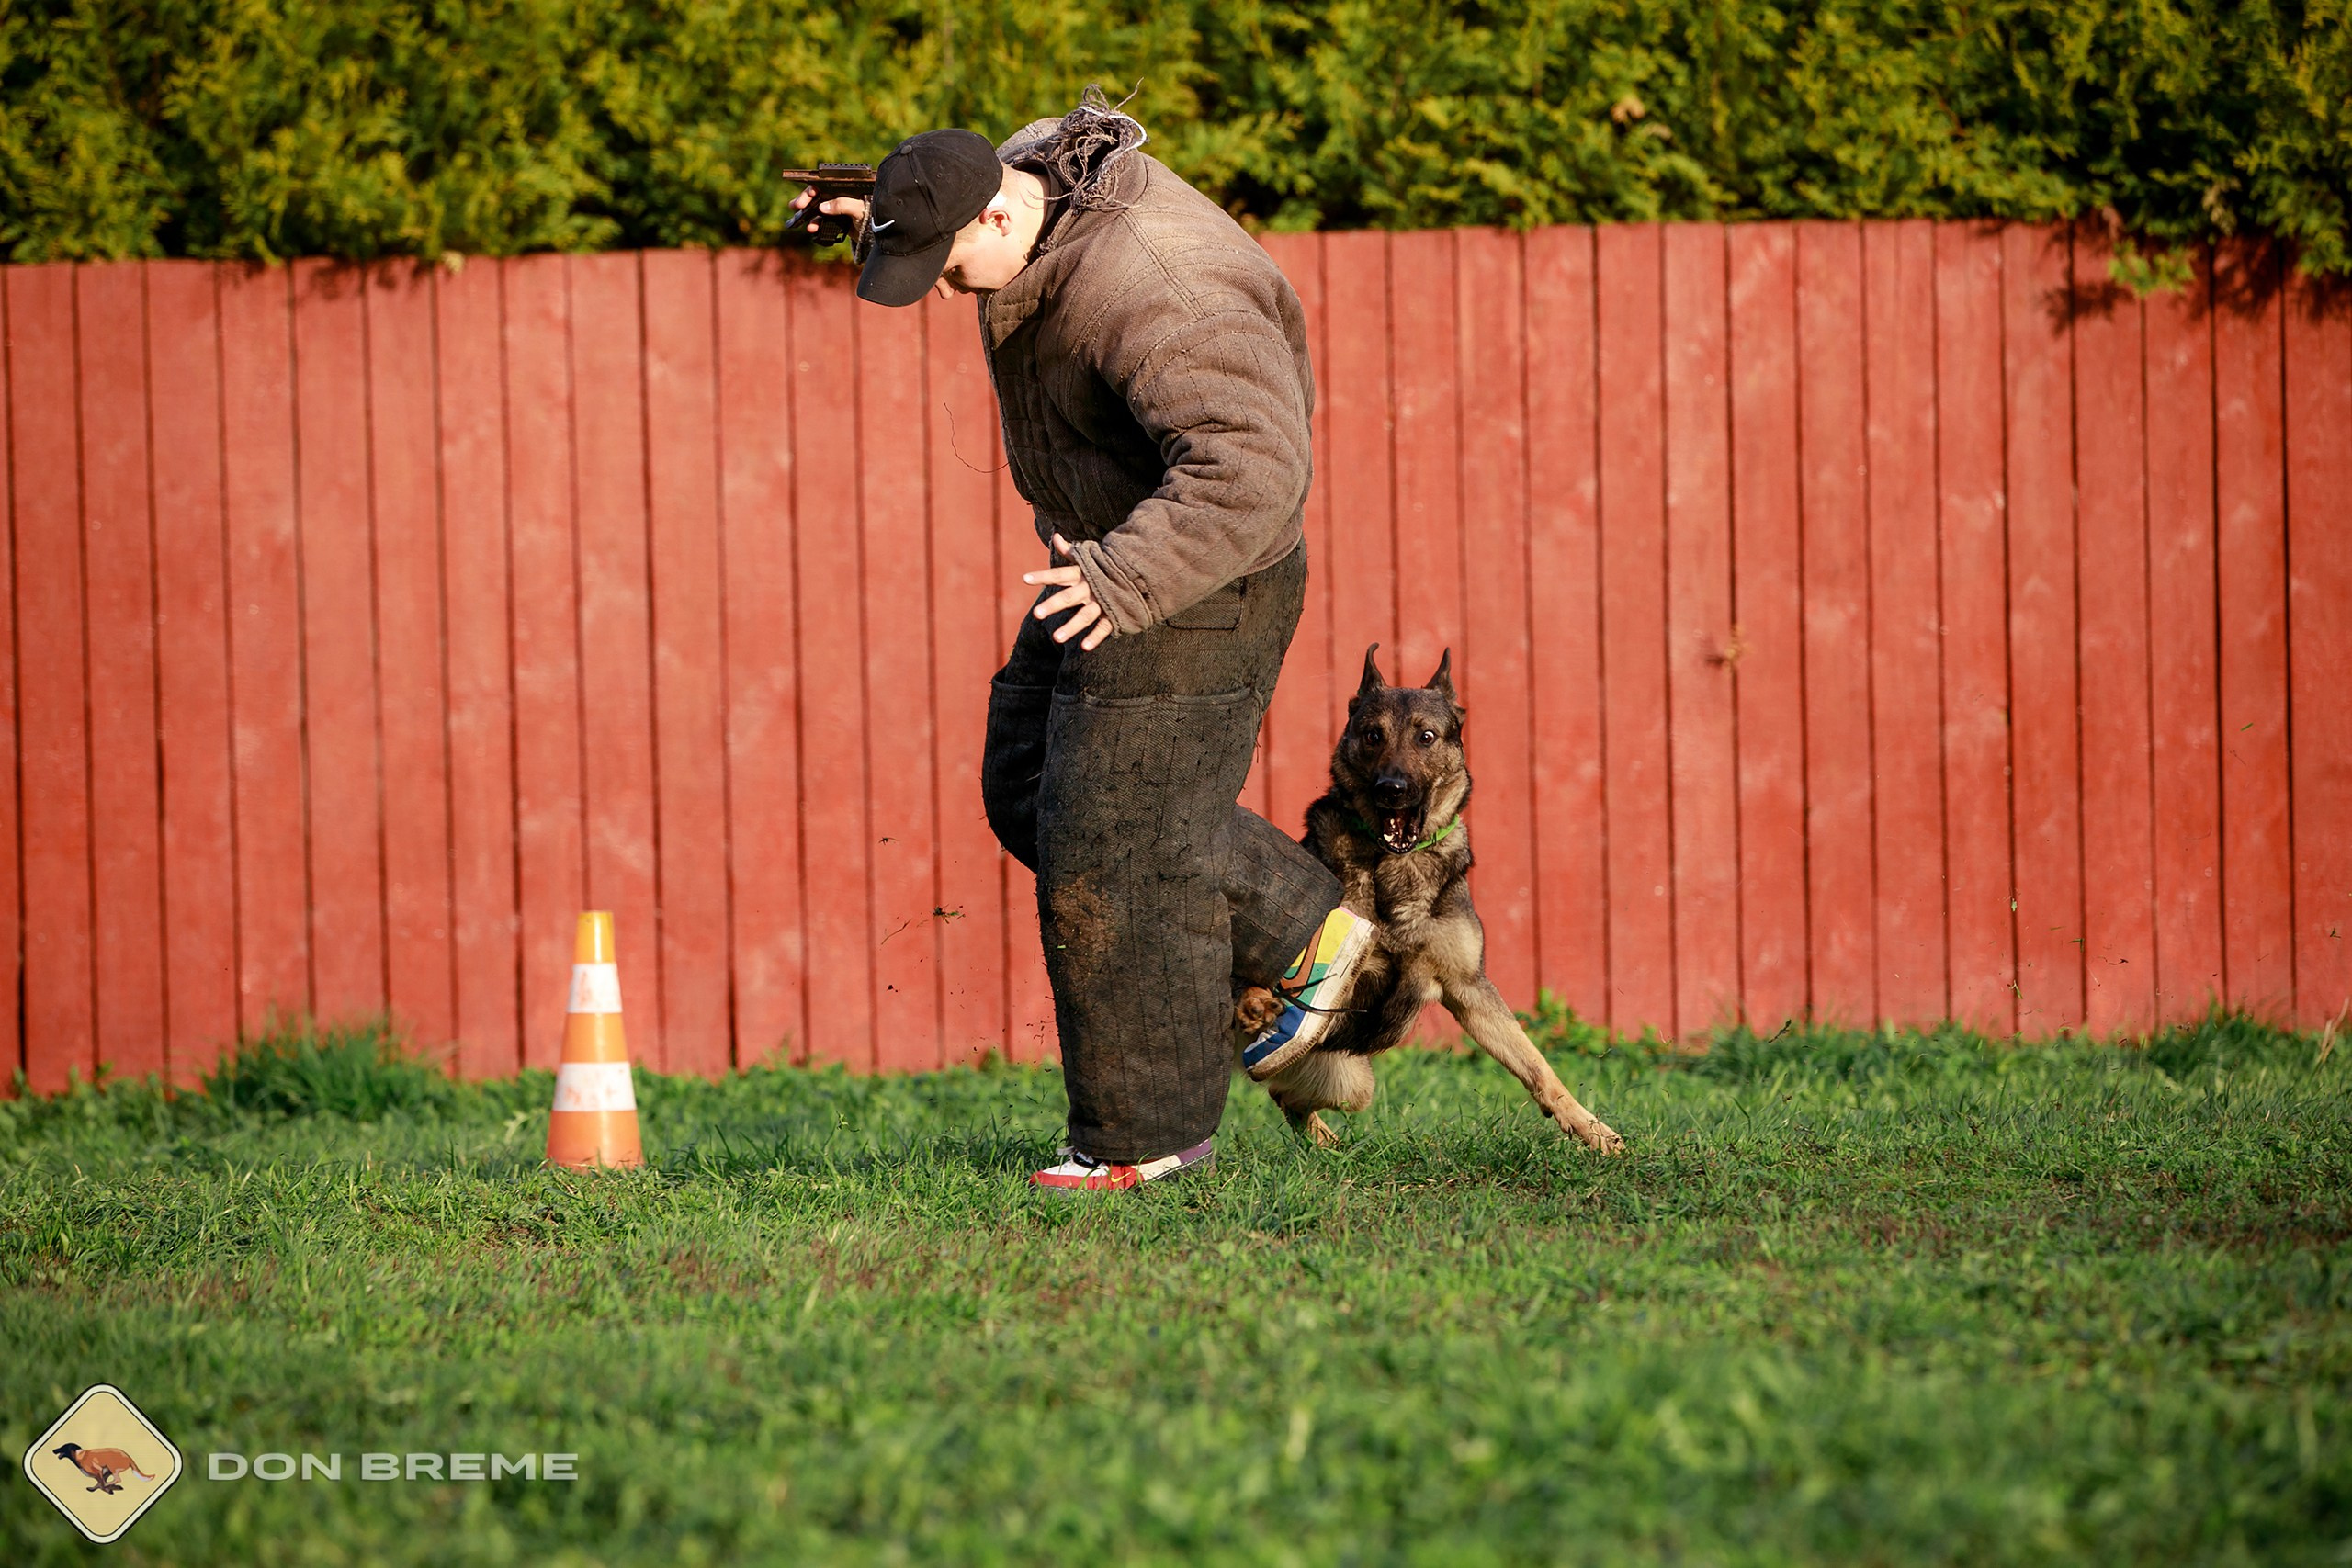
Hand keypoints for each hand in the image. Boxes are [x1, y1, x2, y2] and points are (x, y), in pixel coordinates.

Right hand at [789, 188, 868, 237]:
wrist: (877, 234)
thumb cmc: (872, 216)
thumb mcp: (859, 208)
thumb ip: (842, 205)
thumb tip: (823, 207)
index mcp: (844, 188)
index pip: (825, 183)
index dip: (813, 188)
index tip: (807, 196)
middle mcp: (838, 196)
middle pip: (817, 195)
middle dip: (805, 200)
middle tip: (796, 206)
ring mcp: (836, 208)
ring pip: (817, 209)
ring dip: (808, 215)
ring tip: (803, 223)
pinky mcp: (835, 220)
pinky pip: (821, 221)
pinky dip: (816, 225)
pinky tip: (812, 229)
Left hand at [1023, 533, 1114, 649]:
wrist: (1139, 573)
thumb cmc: (1107, 566)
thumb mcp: (1089, 558)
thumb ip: (1070, 551)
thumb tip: (1055, 536)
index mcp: (1082, 574)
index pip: (1059, 574)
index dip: (1043, 576)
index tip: (1025, 579)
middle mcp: (1090, 588)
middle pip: (1069, 597)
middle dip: (1053, 605)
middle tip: (1036, 614)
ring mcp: (1103, 601)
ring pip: (1085, 615)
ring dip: (1072, 627)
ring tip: (1056, 638)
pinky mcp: (1114, 613)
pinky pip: (1104, 627)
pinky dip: (1096, 637)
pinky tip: (1084, 647)